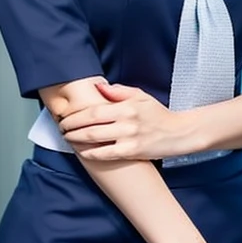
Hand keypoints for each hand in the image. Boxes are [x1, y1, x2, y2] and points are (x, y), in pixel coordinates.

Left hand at [58, 81, 181, 160]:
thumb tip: (98, 87)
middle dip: (71, 128)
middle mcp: (126, 122)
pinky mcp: (132, 152)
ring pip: (95, 140)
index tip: (66, 117)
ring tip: (68, 139)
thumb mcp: (140, 96)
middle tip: (62, 129)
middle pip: (90, 126)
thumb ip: (118, 92)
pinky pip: (106, 155)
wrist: (179, 133)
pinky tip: (83, 152)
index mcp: (126, 106)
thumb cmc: (158, 114)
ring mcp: (129, 138)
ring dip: (77, 140)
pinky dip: (91, 154)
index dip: (76, 115)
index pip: (93, 110)